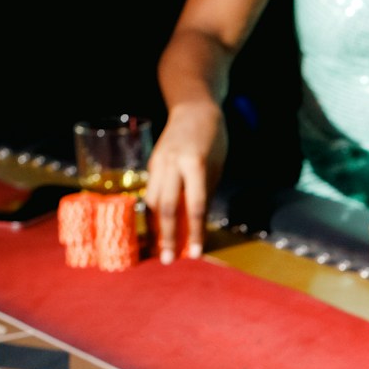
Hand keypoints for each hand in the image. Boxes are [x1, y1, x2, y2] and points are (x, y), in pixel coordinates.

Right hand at [144, 101, 226, 263]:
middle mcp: (173, 163)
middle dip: (168, 236)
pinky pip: (151, 192)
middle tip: (169, 260)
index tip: (197, 254)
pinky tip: (157, 228)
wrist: (192, 107)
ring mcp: (159, 163)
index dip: (196, 232)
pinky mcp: (152, 164)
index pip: (195, 205)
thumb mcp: (217, 166)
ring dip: (156, 228)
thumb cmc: (212, 139)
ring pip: (153, 201)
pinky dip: (154, 213)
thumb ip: (205, 194)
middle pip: (167, 206)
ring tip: (161, 249)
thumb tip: (197, 226)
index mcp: (195, 163)